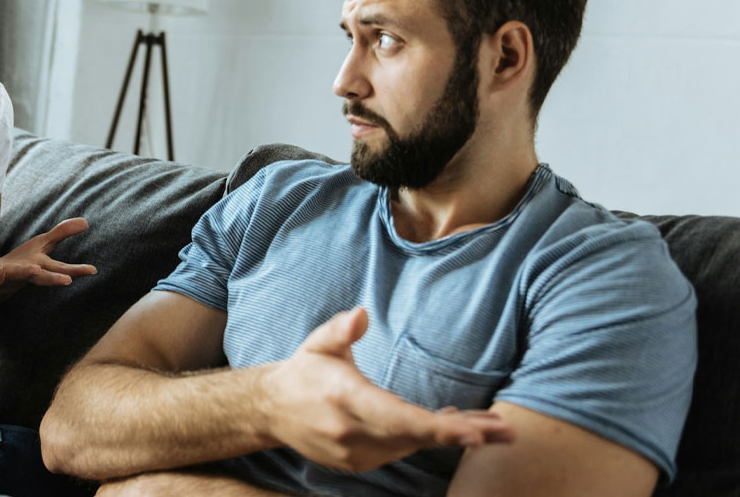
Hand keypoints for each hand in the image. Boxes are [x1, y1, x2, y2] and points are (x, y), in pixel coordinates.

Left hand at [0, 218, 96, 287]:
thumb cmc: (24, 261)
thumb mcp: (43, 244)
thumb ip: (63, 232)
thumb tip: (86, 222)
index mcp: (42, 266)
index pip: (61, 268)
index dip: (77, 270)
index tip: (93, 270)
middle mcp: (29, 272)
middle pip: (43, 275)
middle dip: (54, 278)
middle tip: (68, 281)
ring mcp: (11, 275)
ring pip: (20, 275)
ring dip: (26, 273)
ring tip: (33, 270)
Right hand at [259, 307, 513, 471]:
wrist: (271, 410)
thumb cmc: (305, 370)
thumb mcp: (319, 343)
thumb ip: (341, 329)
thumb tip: (362, 314)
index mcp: (346, 398)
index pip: (399, 419)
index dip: (439, 428)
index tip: (474, 433)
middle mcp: (352, 432)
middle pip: (417, 437)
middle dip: (463, 434)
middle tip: (506, 433)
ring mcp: (356, 453)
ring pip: (415, 445)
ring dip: (453, 436)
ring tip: (493, 427)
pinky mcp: (361, 462)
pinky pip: (404, 450)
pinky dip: (430, 439)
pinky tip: (457, 426)